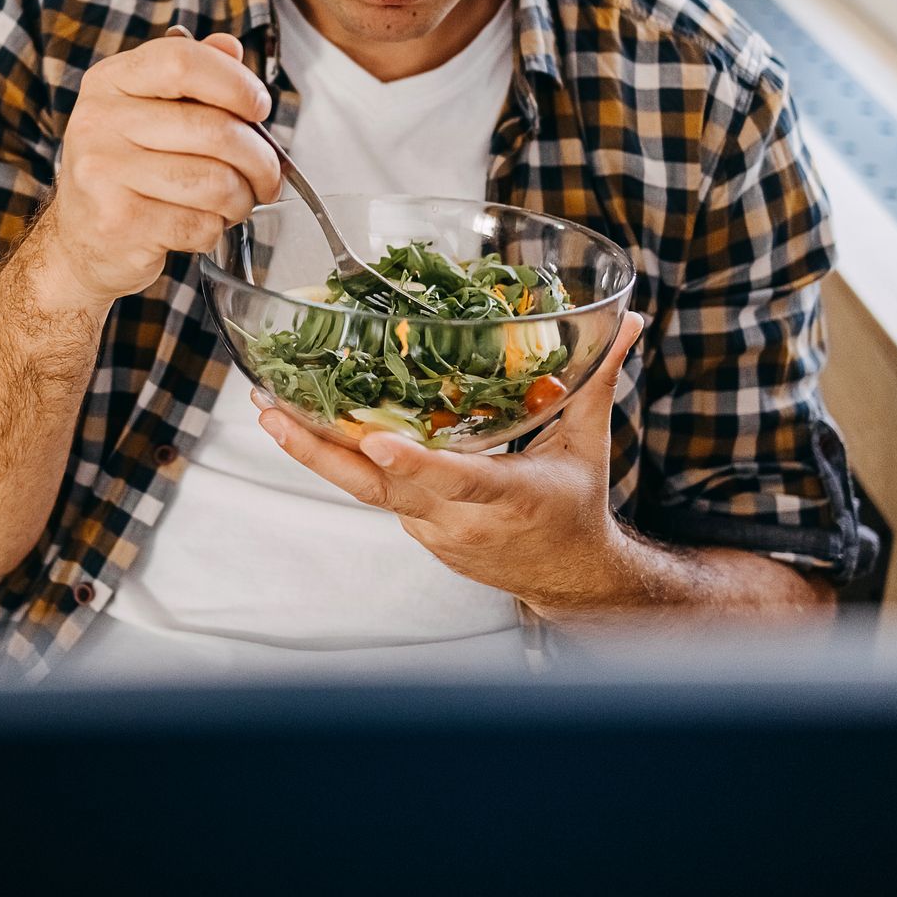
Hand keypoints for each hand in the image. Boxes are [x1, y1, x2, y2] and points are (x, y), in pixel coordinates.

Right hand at [38, 30, 281, 310]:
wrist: (78, 242)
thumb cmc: (123, 172)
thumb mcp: (145, 111)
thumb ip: (190, 75)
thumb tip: (230, 49)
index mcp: (110, 82)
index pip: (183, 61)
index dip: (236, 83)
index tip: (258, 107)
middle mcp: (100, 121)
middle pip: (214, 128)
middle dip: (260, 158)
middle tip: (267, 173)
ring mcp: (105, 173)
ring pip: (216, 181)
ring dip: (242, 199)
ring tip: (235, 202)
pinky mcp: (119, 222)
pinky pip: (200, 224)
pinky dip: (216, 230)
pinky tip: (201, 225)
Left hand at [254, 310, 649, 614]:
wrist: (566, 576)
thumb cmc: (576, 503)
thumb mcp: (588, 443)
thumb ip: (595, 380)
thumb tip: (627, 319)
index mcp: (511, 497)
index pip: (459, 481)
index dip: (416, 466)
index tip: (378, 445)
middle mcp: (461, 519)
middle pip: (383, 490)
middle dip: (324, 453)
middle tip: (275, 412)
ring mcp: (432, 530)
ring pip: (365, 492)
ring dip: (315, 453)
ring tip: (269, 410)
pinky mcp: (414, 530)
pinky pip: (372, 493)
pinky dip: (338, 461)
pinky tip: (302, 423)